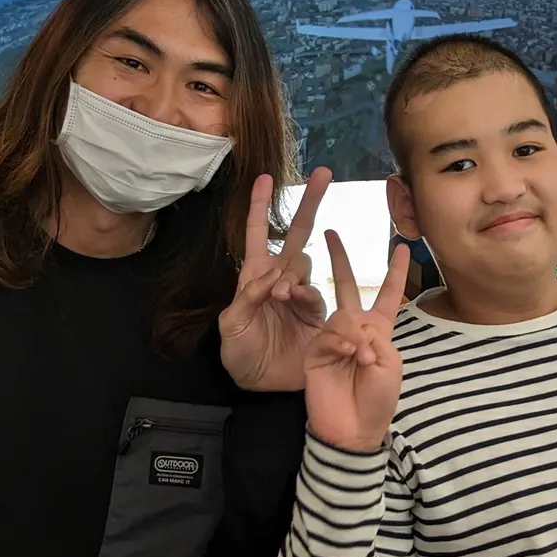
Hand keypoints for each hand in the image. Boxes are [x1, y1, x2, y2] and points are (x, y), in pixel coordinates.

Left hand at [219, 167, 333, 390]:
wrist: (260, 382)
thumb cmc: (239, 352)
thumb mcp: (231, 326)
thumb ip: (248, 299)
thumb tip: (273, 278)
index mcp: (253, 276)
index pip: (256, 233)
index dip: (259, 205)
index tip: (264, 177)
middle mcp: (279, 278)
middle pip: (296, 234)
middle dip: (309, 203)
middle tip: (324, 174)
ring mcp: (300, 294)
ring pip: (305, 264)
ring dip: (294, 274)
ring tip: (280, 296)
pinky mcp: (317, 314)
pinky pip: (315, 295)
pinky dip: (307, 296)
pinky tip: (295, 303)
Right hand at [304, 232, 409, 452]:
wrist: (353, 428)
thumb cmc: (378, 399)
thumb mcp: (390, 364)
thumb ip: (374, 336)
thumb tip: (353, 324)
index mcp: (379, 330)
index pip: (388, 294)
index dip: (396, 271)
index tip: (404, 247)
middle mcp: (355, 328)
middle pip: (348, 286)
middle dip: (341, 259)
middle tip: (331, 233)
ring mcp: (333, 338)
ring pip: (342, 314)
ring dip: (356, 335)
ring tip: (363, 360)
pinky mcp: (316, 350)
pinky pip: (328, 333)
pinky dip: (342, 342)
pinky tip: (350, 356)